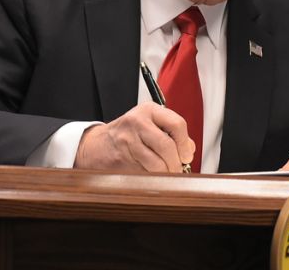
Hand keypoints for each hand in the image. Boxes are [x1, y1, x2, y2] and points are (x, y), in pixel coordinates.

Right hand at [73, 103, 195, 172]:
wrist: (97, 145)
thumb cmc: (128, 134)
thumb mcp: (150, 124)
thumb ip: (172, 133)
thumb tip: (190, 149)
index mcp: (149, 110)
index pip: (177, 124)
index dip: (185, 144)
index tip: (186, 156)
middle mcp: (137, 122)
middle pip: (167, 146)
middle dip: (176, 163)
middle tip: (177, 169)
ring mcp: (128, 140)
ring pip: (157, 163)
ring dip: (165, 173)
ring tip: (165, 173)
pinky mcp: (122, 158)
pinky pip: (145, 172)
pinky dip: (152, 177)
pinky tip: (150, 173)